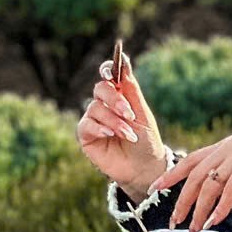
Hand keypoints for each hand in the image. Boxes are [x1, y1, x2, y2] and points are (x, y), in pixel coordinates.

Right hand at [76, 60, 169, 202]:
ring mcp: (94, 119)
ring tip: (128, 134)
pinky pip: (86, 125)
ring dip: (114, 121)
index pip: (109, 75)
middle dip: (114, 98)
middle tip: (129, 113)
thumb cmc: (146, 141)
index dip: (108, 68)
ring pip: (95, 108)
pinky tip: (110, 135)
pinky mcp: (86, 135)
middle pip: (100, 88)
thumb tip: (124, 63)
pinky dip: (99, 128)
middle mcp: (105, 104)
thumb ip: (131, 90)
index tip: (111, 69)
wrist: (143, 168)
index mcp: (120, 95)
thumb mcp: (142, 114)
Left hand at [170, 124, 231, 231]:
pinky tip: (216, 221)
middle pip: (194, 178)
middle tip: (174, 222)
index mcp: (219, 150)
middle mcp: (222, 152)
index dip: (170, 175)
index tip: (154, 188)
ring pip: (209, 187)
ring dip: (200, 210)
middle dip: (182, 201)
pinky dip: (222, 206)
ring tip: (195, 229)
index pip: (188, 162)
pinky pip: (231, 189)